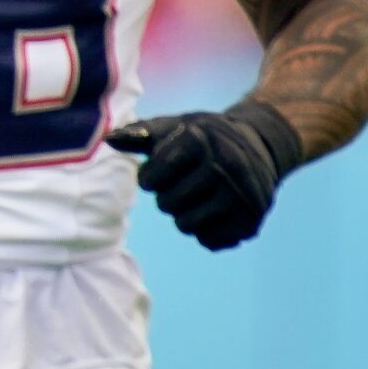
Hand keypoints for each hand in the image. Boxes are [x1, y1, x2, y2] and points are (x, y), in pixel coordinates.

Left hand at [107, 100, 300, 250]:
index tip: (157, 172)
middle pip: (167, 204)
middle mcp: (226, 166)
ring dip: (183, 216)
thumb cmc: (203, 137)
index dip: (149, 178)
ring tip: (195, 198)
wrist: (259, 145)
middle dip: (167, 197)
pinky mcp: (252, 220)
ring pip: (186, 226)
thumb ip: (139, 134)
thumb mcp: (173, 127)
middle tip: (181, 185)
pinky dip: (205, 231)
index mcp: (201, 141)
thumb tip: (109, 140)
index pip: (153, 177)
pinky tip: (214, 211)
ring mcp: (242, 196)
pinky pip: (209, 241)